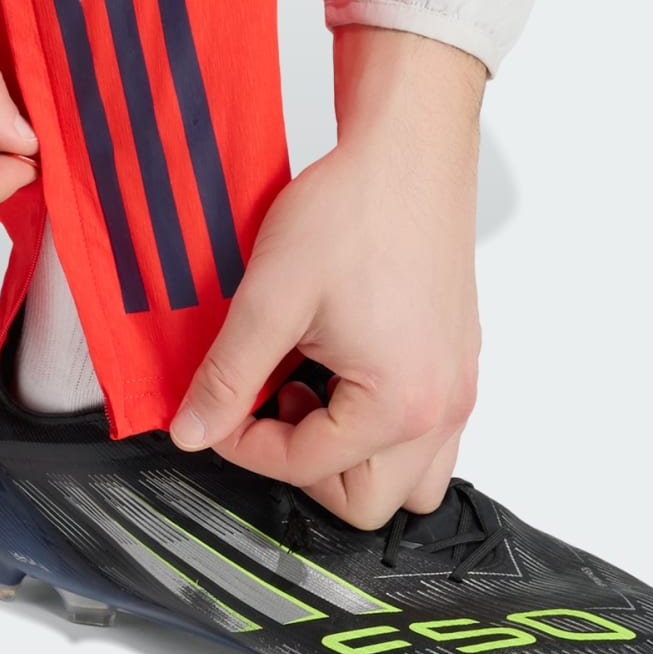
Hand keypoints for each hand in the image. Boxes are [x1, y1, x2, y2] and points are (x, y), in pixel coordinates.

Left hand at [170, 27, 485, 528]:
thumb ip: (228, 375)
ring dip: (350, 454)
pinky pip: (428, 433)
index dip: (243, 445)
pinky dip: (378, 423)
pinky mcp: (459, 360)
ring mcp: (459, 386)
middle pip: (368, 501)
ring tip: (305, 388)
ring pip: (409, 477)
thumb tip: (193, 431)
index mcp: (400, 404)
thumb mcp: (269, 298)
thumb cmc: (351, 212)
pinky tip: (337, 366)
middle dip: (304, 465)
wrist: (406, 152)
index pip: (307, 468)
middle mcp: (444, 408)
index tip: (214, 409)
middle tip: (264, 405)